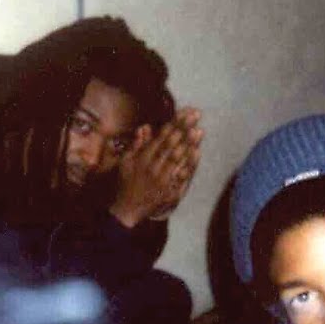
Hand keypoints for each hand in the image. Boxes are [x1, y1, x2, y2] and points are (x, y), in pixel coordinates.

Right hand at [111, 107, 202, 226]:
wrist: (127, 211)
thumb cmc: (125, 184)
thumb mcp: (125, 162)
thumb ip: (136, 144)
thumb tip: (145, 127)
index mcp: (142, 158)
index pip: (161, 137)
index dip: (174, 123)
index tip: (185, 112)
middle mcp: (153, 167)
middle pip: (172, 144)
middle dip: (184, 128)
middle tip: (196, 115)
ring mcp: (163, 180)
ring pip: (178, 159)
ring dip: (189, 144)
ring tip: (199, 130)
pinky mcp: (170, 191)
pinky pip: (181, 177)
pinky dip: (190, 164)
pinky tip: (197, 153)